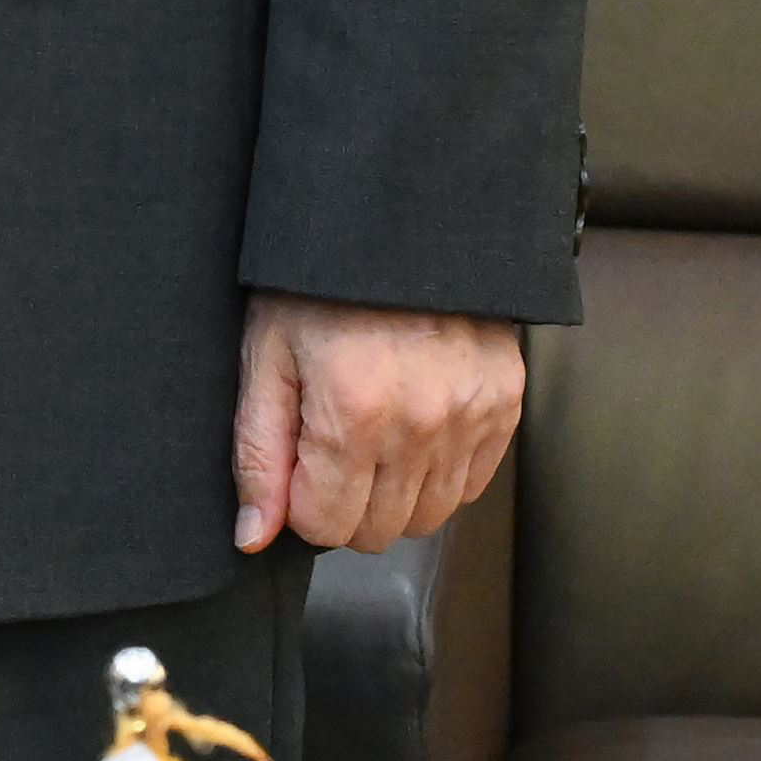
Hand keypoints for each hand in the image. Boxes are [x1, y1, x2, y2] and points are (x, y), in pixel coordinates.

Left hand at [237, 296, 521, 557]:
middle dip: (343, 504)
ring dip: (393, 495)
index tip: (298, 462)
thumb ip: (259, 454)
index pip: (326, 525)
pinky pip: (471, 485)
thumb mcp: (267, 358)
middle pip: (378, 530)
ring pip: (428, 516)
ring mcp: (472, 415)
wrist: (400, 224)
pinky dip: (439, 474)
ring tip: (373, 436)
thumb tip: (255, 536)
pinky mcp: (506, 404)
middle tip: (331, 448)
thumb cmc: (321, 285)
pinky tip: (413, 430)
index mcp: (354, 412)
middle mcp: (422, 423)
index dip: (300, 502)